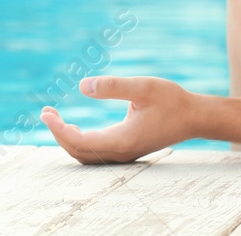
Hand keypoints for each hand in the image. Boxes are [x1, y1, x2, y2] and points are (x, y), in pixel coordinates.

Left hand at [39, 75, 195, 163]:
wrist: (195, 117)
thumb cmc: (172, 100)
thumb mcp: (143, 87)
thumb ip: (113, 86)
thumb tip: (83, 86)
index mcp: (122, 140)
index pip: (79, 142)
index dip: (59, 130)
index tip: (46, 113)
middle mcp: (121, 152)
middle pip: (79, 152)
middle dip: (58, 134)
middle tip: (45, 113)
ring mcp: (124, 153)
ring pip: (87, 155)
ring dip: (68, 138)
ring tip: (55, 118)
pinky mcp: (127, 148)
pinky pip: (96, 152)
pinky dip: (80, 141)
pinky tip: (74, 126)